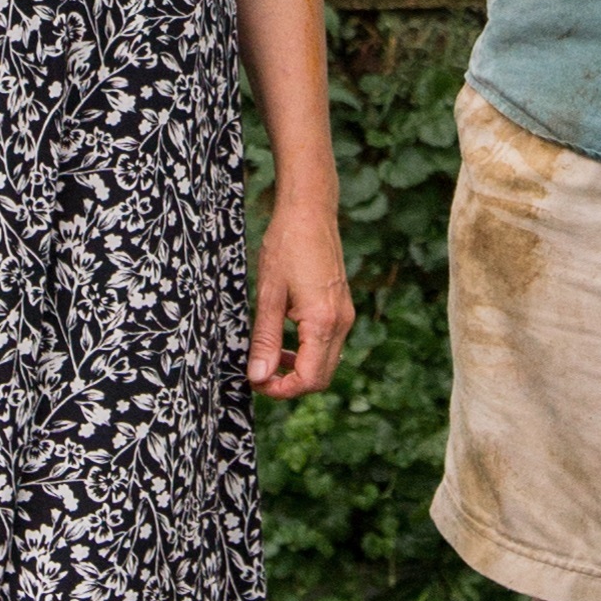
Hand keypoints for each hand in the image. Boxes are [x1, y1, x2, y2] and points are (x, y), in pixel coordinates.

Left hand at [248, 190, 353, 398]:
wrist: (309, 210)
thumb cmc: (286, 245)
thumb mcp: (268, 294)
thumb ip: (265, 340)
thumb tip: (258, 377)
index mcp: (323, 322)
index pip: (309, 379)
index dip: (281, 390)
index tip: (255, 382)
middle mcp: (341, 322)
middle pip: (321, 378)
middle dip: (290, 384)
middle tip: (259, 374)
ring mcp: (344, 315)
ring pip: (326, 363)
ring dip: (299, 369)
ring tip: (269, 357)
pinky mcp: (341, 308)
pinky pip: (328, 345)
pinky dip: (307, 353)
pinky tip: (285, 340)